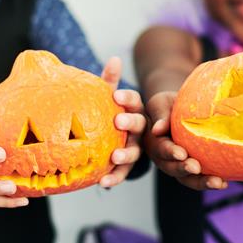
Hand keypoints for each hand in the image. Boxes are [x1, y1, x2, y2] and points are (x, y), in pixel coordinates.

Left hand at [97, 57, 147, 187]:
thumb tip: (115, 58)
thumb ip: (110, 80)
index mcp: (134, 109)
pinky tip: (102, 183)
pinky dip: (114, 178)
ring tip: (114, 157)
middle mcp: (140, 128)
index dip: (126, 98)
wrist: (116, 137)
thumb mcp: (109, 95)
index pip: (133, 100)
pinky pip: (122, 173)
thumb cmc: (111, 111)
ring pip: (135, 151)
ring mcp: (135, 147)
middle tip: (118, 121)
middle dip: (130, 123)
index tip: (116, 96)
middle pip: (139, 125)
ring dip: (126, 154)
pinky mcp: (126, 165)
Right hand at [144, 91, 227, 189]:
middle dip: (184, 170)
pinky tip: (225, 183)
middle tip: (196, 168)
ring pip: (188, 179)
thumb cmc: (168, 104)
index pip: (161, 149)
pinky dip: (211, 181)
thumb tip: (157, 129)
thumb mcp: (160, 104)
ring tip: (218, 183)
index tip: (181, 154)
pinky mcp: (194, 168)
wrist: (179, 109)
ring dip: (202, 182)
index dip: (170, 152)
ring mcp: (179, 166)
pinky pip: (201, 177)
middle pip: (173, 169)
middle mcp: (164, 159)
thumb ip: (159, 115)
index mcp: (154, 143)